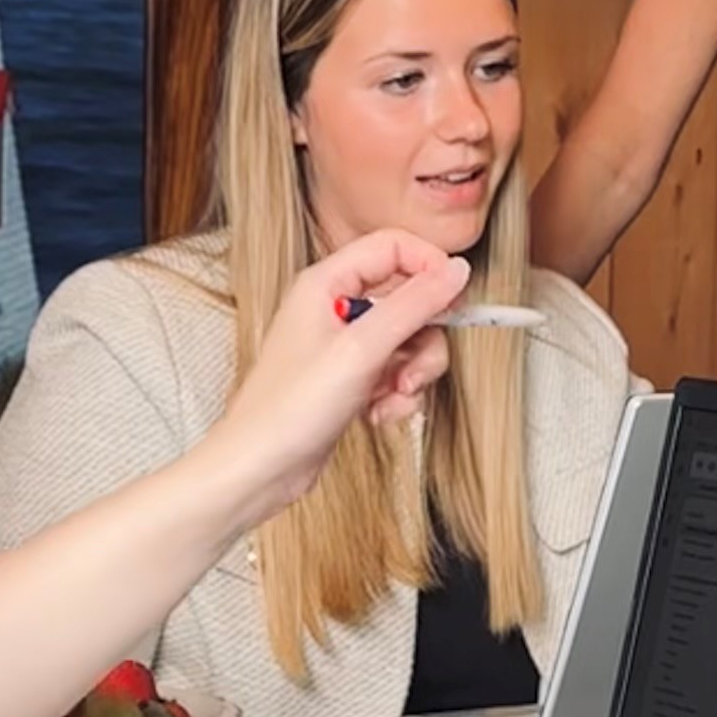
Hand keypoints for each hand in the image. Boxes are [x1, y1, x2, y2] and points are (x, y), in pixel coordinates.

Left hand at [203, 230, 469, 531]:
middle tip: (415, 373)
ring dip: (412, 376)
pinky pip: (395, 373)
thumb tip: (457, 271)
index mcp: (326, 283)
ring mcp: (343, 345)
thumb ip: (413, 306)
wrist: (260, 469)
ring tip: (391, 400)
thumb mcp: (360, 350)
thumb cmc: (289, 409)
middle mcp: (334, 307)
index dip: (430, 268)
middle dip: (424, 341)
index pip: (393, 247)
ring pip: (408, 342)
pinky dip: (396, 396)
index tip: (454, 302)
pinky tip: (377, 416)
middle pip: (408, 300)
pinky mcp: (350, 379)